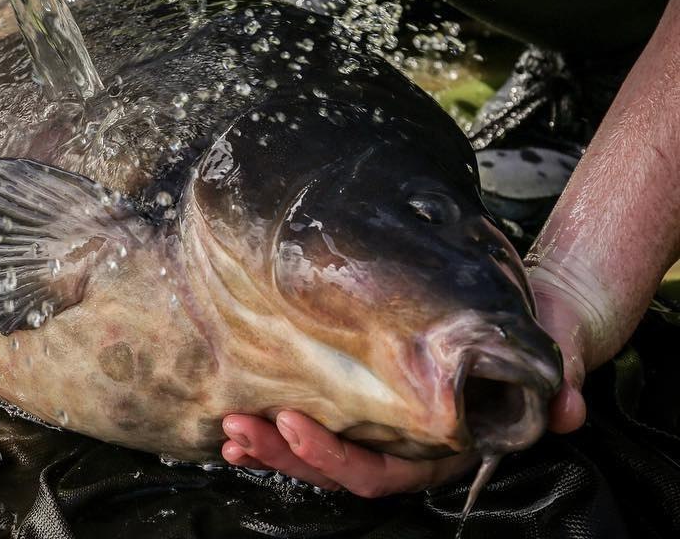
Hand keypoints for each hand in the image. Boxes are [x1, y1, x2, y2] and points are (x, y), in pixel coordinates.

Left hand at [220, 264, 594, 497]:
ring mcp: (382, 430)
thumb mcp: (551, 357)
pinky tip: (235, 421)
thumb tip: (568, 406)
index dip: (334, 456)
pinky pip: (314, 427)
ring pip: (316, 456)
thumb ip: (558, 385)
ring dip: (268, 445)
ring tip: (228, 428)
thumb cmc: (536, 345)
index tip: (291, 420)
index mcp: (443, 449)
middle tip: (240, 427)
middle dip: (283, 454)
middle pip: (336, 471)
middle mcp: (407, 449)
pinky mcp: (364, 405)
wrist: (531, 324)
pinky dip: (274, 431)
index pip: (384, 473)